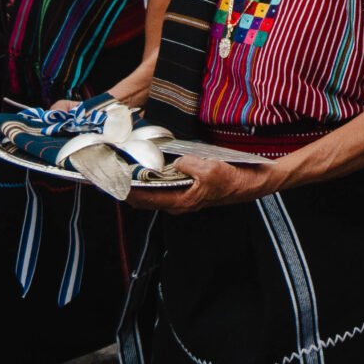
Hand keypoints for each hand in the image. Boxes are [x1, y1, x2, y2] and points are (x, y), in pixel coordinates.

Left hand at [127, 156, 280, 213]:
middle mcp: (179, 202)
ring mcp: (184, 197)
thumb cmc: (234, 180)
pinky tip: (151, 167)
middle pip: (144, 198)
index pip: (143, 199)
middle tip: (114, 171)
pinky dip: (153, 179)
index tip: (111, 179)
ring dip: (140, 183)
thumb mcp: (211, 169)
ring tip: (127, 168)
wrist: (252, 183)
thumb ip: (188, 165)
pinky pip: (165, 186)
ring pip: (153, 193)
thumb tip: (175, 161)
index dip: (125, 190)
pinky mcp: (189, 190)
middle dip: (128, 187)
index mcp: (180, 201)